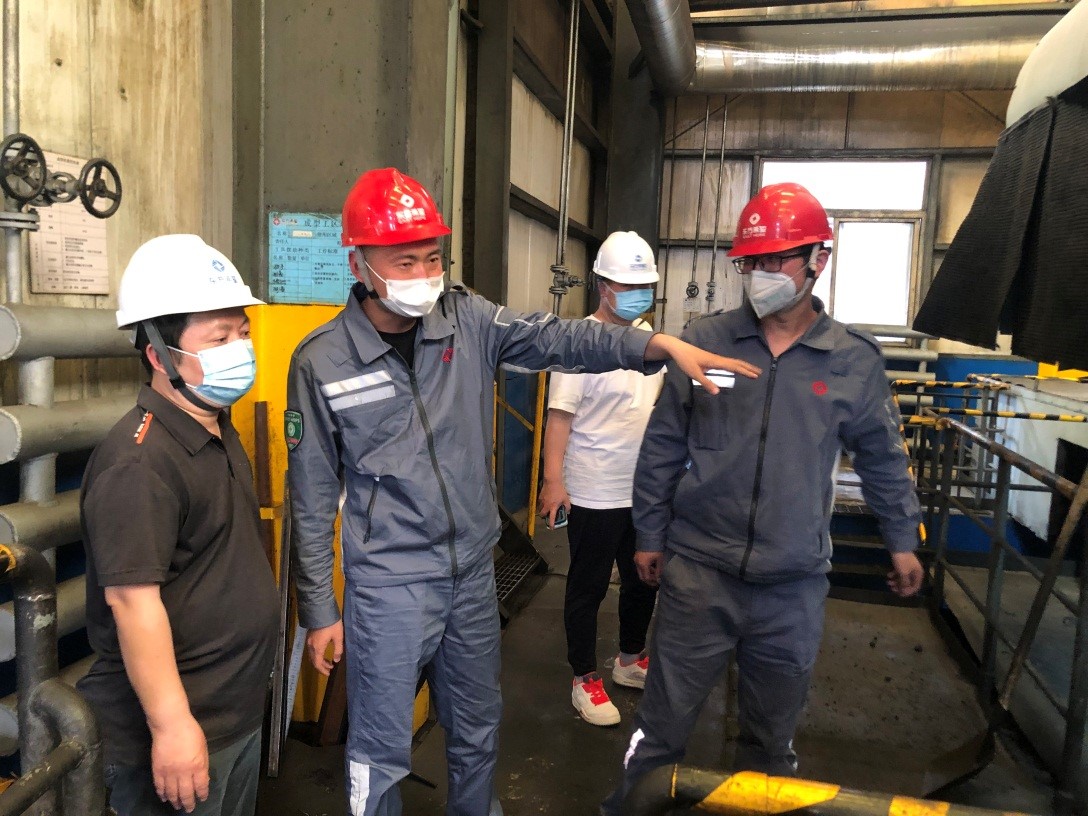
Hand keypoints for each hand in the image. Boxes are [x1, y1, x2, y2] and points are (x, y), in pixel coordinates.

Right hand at [150, 713, 208, 812]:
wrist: (170, 725)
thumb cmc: (191, 732)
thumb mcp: (203, 748)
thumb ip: (203, 764)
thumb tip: (203, 779)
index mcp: (198, 766)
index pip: (201, 786)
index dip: (202, 794)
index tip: (202, 799)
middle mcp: (184, 773)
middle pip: (186, 793)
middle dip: (188, 803)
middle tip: (189, 809)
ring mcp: (169, 773)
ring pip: (172, 793)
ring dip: (175, 801)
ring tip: (177, 806)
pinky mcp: (157, 770)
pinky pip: (159, 787)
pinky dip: (162, 794)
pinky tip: (164, 798)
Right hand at [306, 620, 343, 676]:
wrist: (322, 610)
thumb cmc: (332, 624)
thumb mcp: (338, 637)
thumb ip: (338, 650)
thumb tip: (336, 660)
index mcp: (317, 648)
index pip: (318, 663)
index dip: (323, 670)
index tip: (329, 673)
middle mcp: (311, 646)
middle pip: (313, 660)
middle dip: (321, 666)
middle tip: (330, 668)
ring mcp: (309, 641)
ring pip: (312, 655)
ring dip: (319, 660)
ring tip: (329, 662)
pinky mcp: (309, 636)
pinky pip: (311, 650)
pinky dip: (317, 654)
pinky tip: (323, 652)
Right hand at [538, 477, 570, 528]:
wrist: (552, 482)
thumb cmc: (560, 491)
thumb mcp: (566, 499)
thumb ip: (567, 506)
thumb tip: (567, 512)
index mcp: (553, 507)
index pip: (551, 518)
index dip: (551, 524)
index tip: (551, 528)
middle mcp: (546, 506)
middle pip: (542, 515)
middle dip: (544, 517)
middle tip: (547, 515)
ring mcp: (542, 501)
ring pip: (540, 509)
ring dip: (542, 510)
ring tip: (546, 508)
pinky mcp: (539, 497)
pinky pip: (539, 503)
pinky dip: (541, 504)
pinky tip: (545, 501)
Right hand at [634, 551, 663, 587]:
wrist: (649, 536)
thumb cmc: (655, 548)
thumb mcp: (659, 559)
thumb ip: (659, 570)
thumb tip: (659, 578)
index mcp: (643, 565)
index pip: (646, 577)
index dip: (652, 581)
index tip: (658, 582)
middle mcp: (637, 563)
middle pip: (641, 576)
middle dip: (648, 579)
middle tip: (655, 580)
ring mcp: (636, 560)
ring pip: (640, 571)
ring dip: (647, 573)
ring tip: (655, 572)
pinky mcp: (636, 556)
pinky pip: (640, 566)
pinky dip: (645, 568)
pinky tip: (651, 566)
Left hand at [645, 334, 760, 393]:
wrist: (678, 349)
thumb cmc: (685, 360)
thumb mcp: (694, 373)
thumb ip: (706, 382)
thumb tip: (717, 392)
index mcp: (716, 361)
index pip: (734, 366)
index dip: (745, 371)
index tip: (756, 375)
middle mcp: (718, 359)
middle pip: (736, 363)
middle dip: (748, 368)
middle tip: (760, 373)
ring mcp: (715, 359)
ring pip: (733, 362)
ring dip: (743, 366)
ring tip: (752, 371)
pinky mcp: (711, 360)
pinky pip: (727, 363)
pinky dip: (735, 366)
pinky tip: (736, 369)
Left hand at [887, 551, 923, 596]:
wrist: (899, 545)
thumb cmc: (902, 560)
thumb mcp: (903, 573)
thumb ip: (904, 583)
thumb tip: (904, 592)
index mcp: (918, 574)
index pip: (915, 587)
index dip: (907, 592)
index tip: (899, 594)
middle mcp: (915, 572)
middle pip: (908, 583)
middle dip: (900, 587)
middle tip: (892, 588)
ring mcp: (909, 568)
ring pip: (903, 578)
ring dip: (896, 581)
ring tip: (888, 582)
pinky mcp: (903, 564)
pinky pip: (899, 573)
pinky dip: (894, 575)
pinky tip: (888, 575)